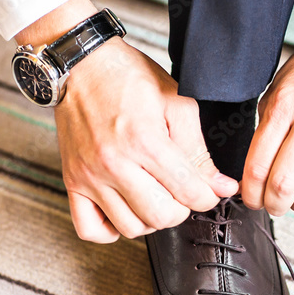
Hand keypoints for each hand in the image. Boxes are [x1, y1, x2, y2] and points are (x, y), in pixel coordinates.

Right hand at [17, 0, 237, 242]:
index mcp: (145, 141)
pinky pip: (90, 229)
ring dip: (150, 218)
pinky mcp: (72, 181)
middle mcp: (114, 163)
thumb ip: (198, 149)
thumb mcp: (176, 102)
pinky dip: (110, 230)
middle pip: (161, 217)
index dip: (208, 196)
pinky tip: (124, 210)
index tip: (208, 190)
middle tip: (180, 191)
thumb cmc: (128, 78)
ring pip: (131, 227)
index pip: (189, 193)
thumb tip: (221, 186)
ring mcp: (90, 176)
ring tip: (154, 196)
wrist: (81, 65)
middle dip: (181, 209)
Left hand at [241, 15, 293, 215]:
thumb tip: (256, 167)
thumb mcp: (282, 85)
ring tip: (293, 200)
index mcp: (284, 105)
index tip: (249, 196)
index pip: (257, 164)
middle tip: (268, 205)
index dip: (250, 191)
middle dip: (270, 204)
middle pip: (283, 184)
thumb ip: (269, 124)